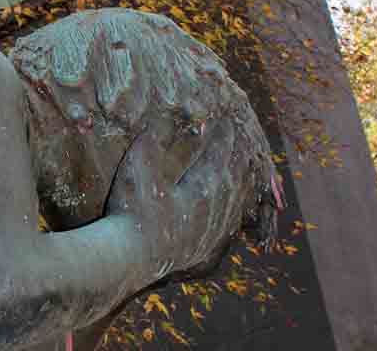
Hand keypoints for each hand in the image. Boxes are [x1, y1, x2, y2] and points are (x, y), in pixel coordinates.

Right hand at [107, 108, 274, 283]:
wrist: (129, 259)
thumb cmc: (132, 209)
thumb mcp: (139, 166)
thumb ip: (155, 139)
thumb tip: (166, 117)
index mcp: (203, 187)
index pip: (220, 156)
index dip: (223, 138)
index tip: (227, 123)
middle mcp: (215, 211)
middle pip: (234, 180)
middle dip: (239, 160)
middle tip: (245, 145)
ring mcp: (212, 234)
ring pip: (235, 205)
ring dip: (242, 187)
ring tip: (246, 176)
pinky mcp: (204, 252)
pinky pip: (228, 229)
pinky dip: (234, 216)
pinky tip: (233, 217)